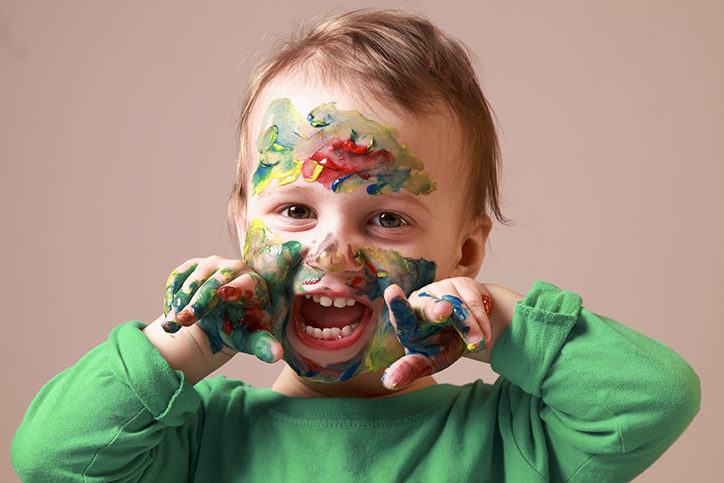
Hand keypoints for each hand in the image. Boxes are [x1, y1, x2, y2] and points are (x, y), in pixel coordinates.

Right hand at [161, 256, 282, 362]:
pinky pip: (179, 276)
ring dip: (182, 300)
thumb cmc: (242, 329)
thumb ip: (264, 346)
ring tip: (172, 323)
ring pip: (195, 277)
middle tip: (185, 320)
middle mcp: (235, 268)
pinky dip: (172, 294)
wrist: (219, 322)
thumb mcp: (252, 339)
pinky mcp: (193, 266)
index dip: (236, 288)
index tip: (223, 294)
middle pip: (216, 279)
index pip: (246, 282)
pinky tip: (169, 314)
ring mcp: (213, 265)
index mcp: (256, 283)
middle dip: (200, 300)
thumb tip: (276, 356)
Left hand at [381, 277, 492, 388]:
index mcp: (407, 321)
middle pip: (427, 305)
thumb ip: (410, 369)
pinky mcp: (462, 285)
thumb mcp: (428, 360)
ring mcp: (442, 289)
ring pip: (457, 307)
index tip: (392, 291)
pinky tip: (484, 338)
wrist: (469, 330)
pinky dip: (482, 323)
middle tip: (445, 310)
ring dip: (470, 328)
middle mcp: (421, 300)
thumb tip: (389, 382)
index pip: (401, 315)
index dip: (397, 304)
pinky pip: (474, 304)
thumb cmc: (442, 345)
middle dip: (436, 309)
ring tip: (479, 344)